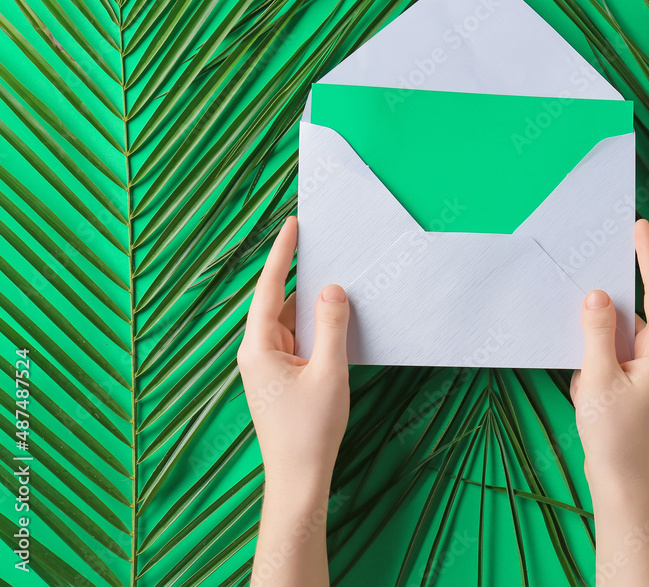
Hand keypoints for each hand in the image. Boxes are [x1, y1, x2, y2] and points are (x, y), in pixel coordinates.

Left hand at [237, 216, 350, 493]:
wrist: (299, 478)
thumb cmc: (310, 430)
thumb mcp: (329, 371)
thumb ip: (331, 326)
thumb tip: (332, 290)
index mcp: (258, 347)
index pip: (268, 288)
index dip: (281, 254)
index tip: (291, 225)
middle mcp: (257, 353)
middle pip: (279, 303)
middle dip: (300, 277)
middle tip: (322, 247)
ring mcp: (268, 367)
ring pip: (290, 323)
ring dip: (312, 307)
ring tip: (337, 283)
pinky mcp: (281, 379)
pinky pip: (298, 341)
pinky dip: (315, 329)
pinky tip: (335, 322)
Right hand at [571, 218, 648, 488]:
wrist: (620, 482)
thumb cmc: (615, 434)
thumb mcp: (599, 377)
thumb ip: (597, 332)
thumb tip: (597, 294)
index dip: (647, 258)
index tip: (639, 227)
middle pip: (637, 310)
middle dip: (612, 296)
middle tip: (593, 267)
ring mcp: (647, 371)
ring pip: (621, 333)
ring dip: (598, 333)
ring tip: (583, 350)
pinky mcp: (633, 382)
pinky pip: (614, 353)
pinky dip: (596, 354)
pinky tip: (582, 374)